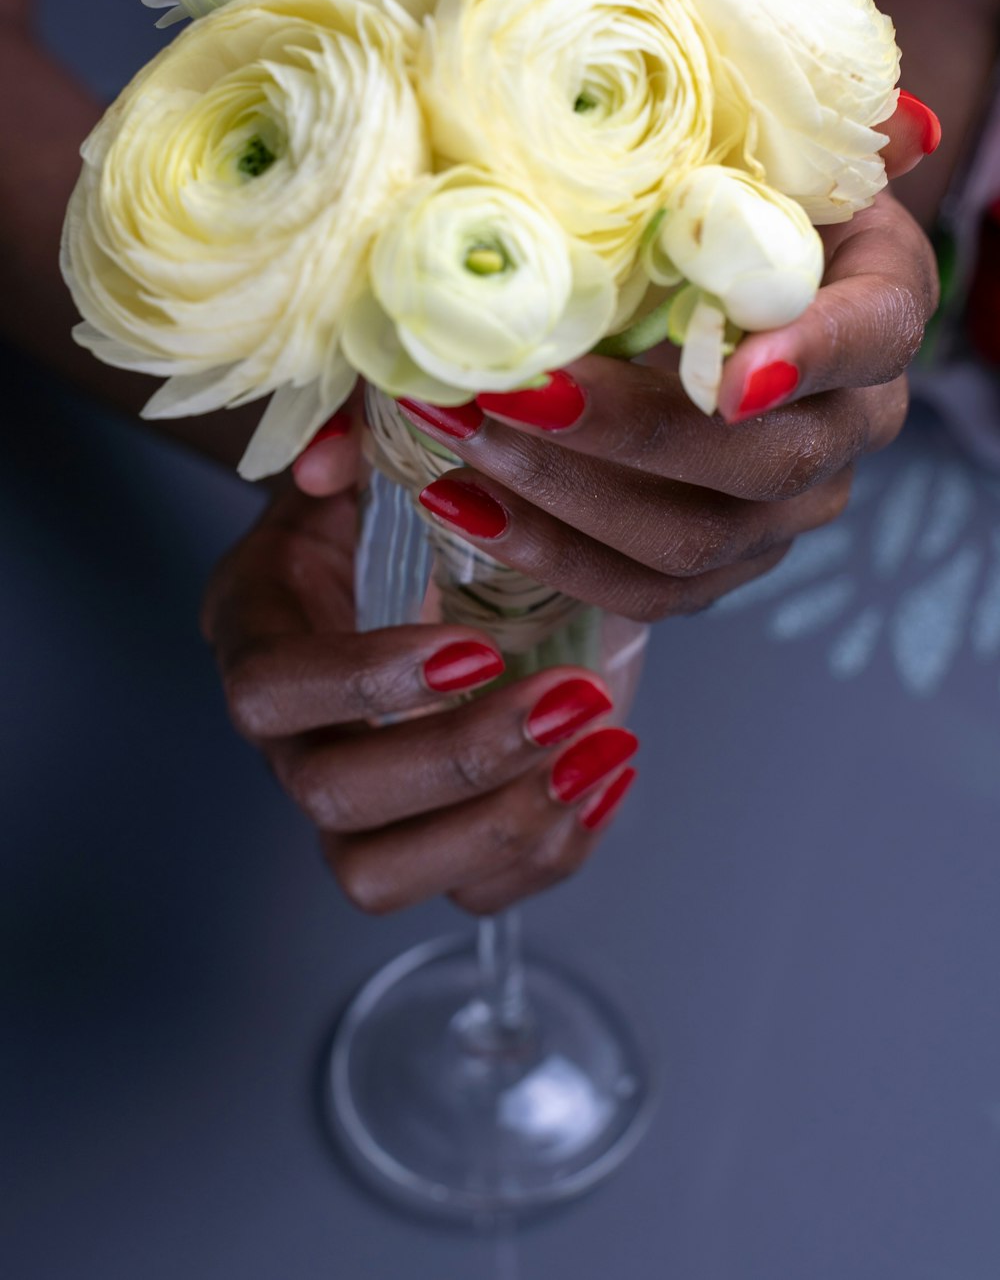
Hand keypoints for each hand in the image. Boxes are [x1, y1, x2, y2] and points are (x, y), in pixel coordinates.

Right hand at [201, 486, 641, 915]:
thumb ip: (353, 437)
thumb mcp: (373, 452)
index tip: (473, 649)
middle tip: (568, 699)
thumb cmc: (396, 505)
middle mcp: (291, 739)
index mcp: (261, 635)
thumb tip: (337, 459)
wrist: (432, 562)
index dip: (364, 684)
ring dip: (505, 822)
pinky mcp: (425, 843)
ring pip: (385, 877)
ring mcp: (352, 806)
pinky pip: (474, 893)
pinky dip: (551, 852)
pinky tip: (606, 774)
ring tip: (599, 745)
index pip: (271, 692)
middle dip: (459, 761)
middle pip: (333, 801)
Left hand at [293, 98, 937, 621]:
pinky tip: (463, 503)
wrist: (716, 286)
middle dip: (620, 432)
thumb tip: (902, 126)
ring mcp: (787, 510)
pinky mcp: (723, 562)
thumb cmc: (727, 202)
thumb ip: (794, 142)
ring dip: (560, 493)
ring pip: (690, 540)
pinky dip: (547, 552)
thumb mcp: (752, 152)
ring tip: (458, 433)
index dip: (809, 359)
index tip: (734, 377)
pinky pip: (645, 592)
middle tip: (510, 387)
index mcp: (878, 309)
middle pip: (761, 463)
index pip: (871, 336)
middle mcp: (850, 426)